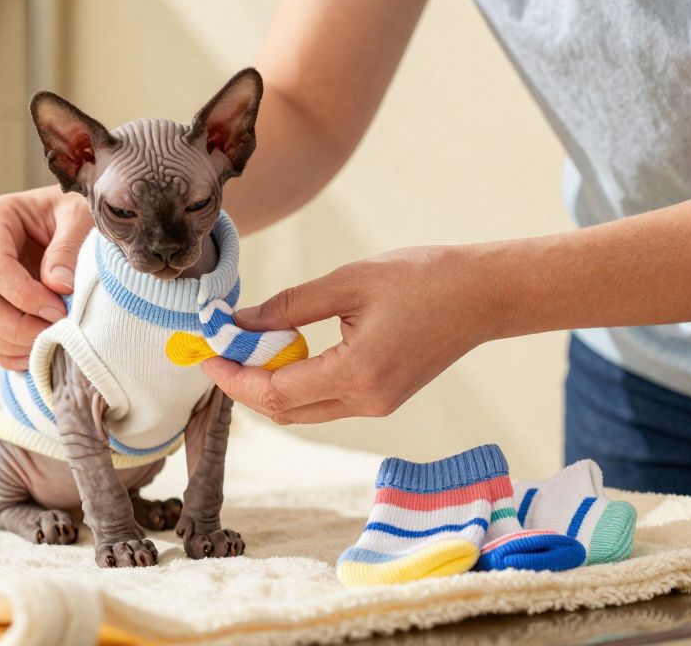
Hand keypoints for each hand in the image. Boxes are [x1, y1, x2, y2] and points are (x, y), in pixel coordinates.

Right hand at [0, 185, 92, 369]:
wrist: (69, 223)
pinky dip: (8, 355)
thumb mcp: (80, 215)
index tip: (58, 309)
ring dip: (14, 343)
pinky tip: (37, 353)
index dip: (24, 295)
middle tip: (57, 331)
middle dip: (19, 326)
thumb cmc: (74, 214)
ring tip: (51, 342)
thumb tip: (57, 286)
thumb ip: (69, 245)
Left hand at [201, 246, 500, 423]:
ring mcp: (376, 406)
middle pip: (283, 410)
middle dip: (242, 384)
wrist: (484, 294)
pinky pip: (323, 402)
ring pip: (302, 411)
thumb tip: (239, 322)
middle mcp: (366, 401)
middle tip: (215, 350)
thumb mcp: (348, 282)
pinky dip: (294, 383)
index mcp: (357, 375)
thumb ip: (289, 307)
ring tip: (242, 348)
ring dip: (266, 386)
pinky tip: (281, 352)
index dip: (232, 377)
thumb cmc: (424, 278)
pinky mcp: (382, 399)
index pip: (274, 392)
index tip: (205, 353)